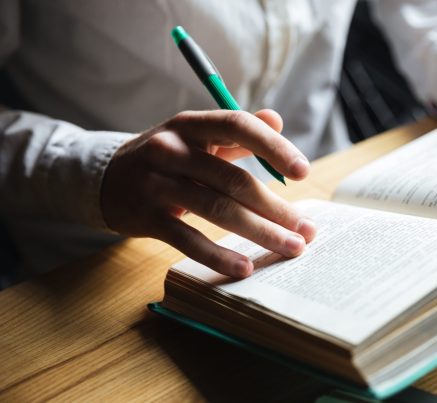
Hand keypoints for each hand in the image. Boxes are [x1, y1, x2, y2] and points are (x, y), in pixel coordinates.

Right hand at [101, 109, 316, 277]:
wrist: (105, 178)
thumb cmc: (166, 158)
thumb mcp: (195, 137)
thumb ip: (235, 132)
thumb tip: (276, 120)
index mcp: (191, 125)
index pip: (237, 126)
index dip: (273, 147)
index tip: (303, 171)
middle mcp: (172, 149)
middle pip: (234, 180)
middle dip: (276, 208)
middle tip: (306, 230)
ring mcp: (157, 184)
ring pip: (217, 210)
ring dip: (260, 232)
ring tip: (290, 248)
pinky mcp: (147, 217)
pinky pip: (187, 239)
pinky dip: (218, 255)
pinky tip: (244, 267)